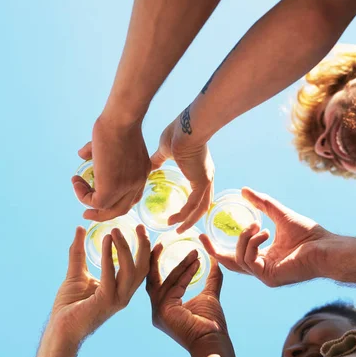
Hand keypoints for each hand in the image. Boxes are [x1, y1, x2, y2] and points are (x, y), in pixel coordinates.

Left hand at [49, 225, 149, 344]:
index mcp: (121, 289)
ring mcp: (117, 299)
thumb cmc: (69, 305)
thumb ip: (78, 252)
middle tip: (139, 227)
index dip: (145, 250)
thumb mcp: (76, 272)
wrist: (60, 329)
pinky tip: (105, 240)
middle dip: (143, 246)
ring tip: (115, 231)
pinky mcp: (105, 301)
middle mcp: (124, 295)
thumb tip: (79, 229)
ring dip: (124, 248)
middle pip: (142, 268)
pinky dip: (109, 256)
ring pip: (131, 271)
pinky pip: (110, 276)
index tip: (143, 230)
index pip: (141, 268)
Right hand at [72, 112, 150, 221]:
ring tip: (77, 187)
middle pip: (123, 208)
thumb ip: (96, 150)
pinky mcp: (112, 189)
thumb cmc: (116, 123)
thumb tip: (82, 154)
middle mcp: (138, 182)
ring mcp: (126, 187)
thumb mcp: (108, 139)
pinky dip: (83, 196)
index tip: (99, 195)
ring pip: (109, 210)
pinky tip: (76, 181)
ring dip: (90, 205)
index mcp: (141, 172)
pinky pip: (95, 203)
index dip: (116, 199)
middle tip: (87, 213)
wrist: (120, 121)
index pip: (132, 195)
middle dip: (104, 213)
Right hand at [146, 245, 226, 351]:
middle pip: (153, 279)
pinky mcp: (163, 311)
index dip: (165, 265)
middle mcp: (157, 310)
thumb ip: (211, 279)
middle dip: (155, 260)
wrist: (213, 342)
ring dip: (181, 265)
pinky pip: (173, 287)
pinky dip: (185, 273)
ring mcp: (157, 312)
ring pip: (166, 281)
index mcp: (165, 308)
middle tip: (161, 243)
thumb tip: (215, 260)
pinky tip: (196, 263)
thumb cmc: (211, 325)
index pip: (161, 282)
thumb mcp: (209, 296)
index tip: (171, 249)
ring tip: (194, 253)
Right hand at [150, 116, 213, 232]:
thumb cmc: (178, 133)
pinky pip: (194, 204)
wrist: (187, 127)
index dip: (192, 205)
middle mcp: (206, 176)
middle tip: (180, 228)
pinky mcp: (201, 182)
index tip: (181, 214)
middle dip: (192, 218)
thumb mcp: (165, 150)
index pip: (200, 192)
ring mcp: (206, 180)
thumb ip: (158, 159)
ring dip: (188, 221)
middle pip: (203, 204)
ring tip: (176, 229)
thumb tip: (148, 165)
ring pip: (200, 208)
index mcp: (200, 169)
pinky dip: (185, 215)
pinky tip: (175, 221)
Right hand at [200, 188, 331, 287]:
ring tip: (258, 226)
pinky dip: (253, 244)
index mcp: (263, 257)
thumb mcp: (278, 214)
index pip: (235, 255)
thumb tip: (244, 190)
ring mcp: (264, 275)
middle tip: (203, 236)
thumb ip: (261, 203)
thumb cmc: (308, 234)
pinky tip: (265, 233)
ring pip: (239, 259)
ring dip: (244, 239)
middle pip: (229, 264)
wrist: (325, 246)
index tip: (204, 234)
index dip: (218, 246)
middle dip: (214, 251)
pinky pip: (249, 260)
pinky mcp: (269, 277)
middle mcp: (262, 268)